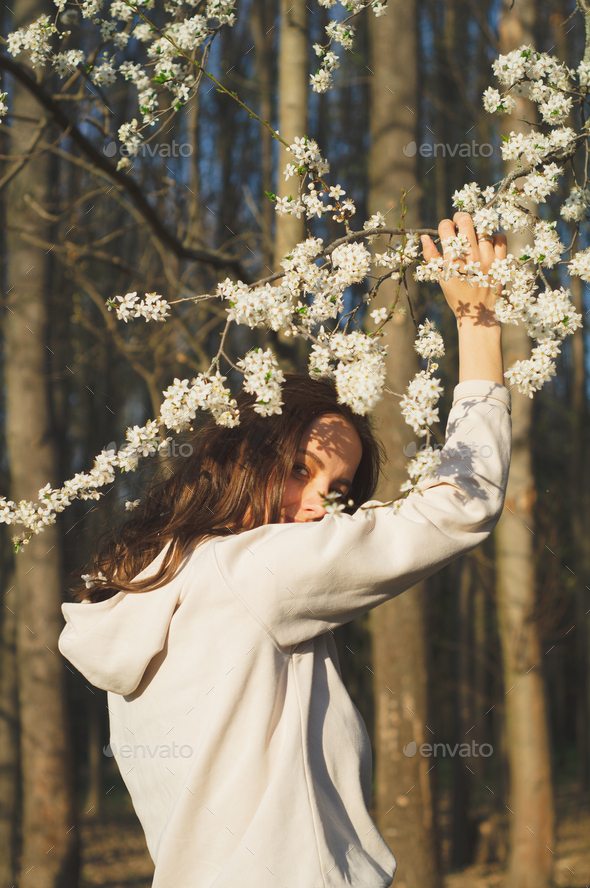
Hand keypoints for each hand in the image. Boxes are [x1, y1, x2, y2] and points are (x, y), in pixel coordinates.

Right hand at [420, 211, 506, 326]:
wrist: (478, 314)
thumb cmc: (456, 295)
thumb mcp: (440, 278)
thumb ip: (431, 256)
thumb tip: (424, 236)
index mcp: (452, 260)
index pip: (446, 228)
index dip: (444, 225)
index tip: (446, 230)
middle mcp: (470, 256)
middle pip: (466, 221)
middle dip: (460, 217)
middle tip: (459, 222)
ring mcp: (488, 257)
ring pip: (483, 228)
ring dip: (477, 230)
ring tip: (474, 238)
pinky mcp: (501, 261)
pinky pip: (500, 238)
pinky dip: (495, 236)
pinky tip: (488, 243)